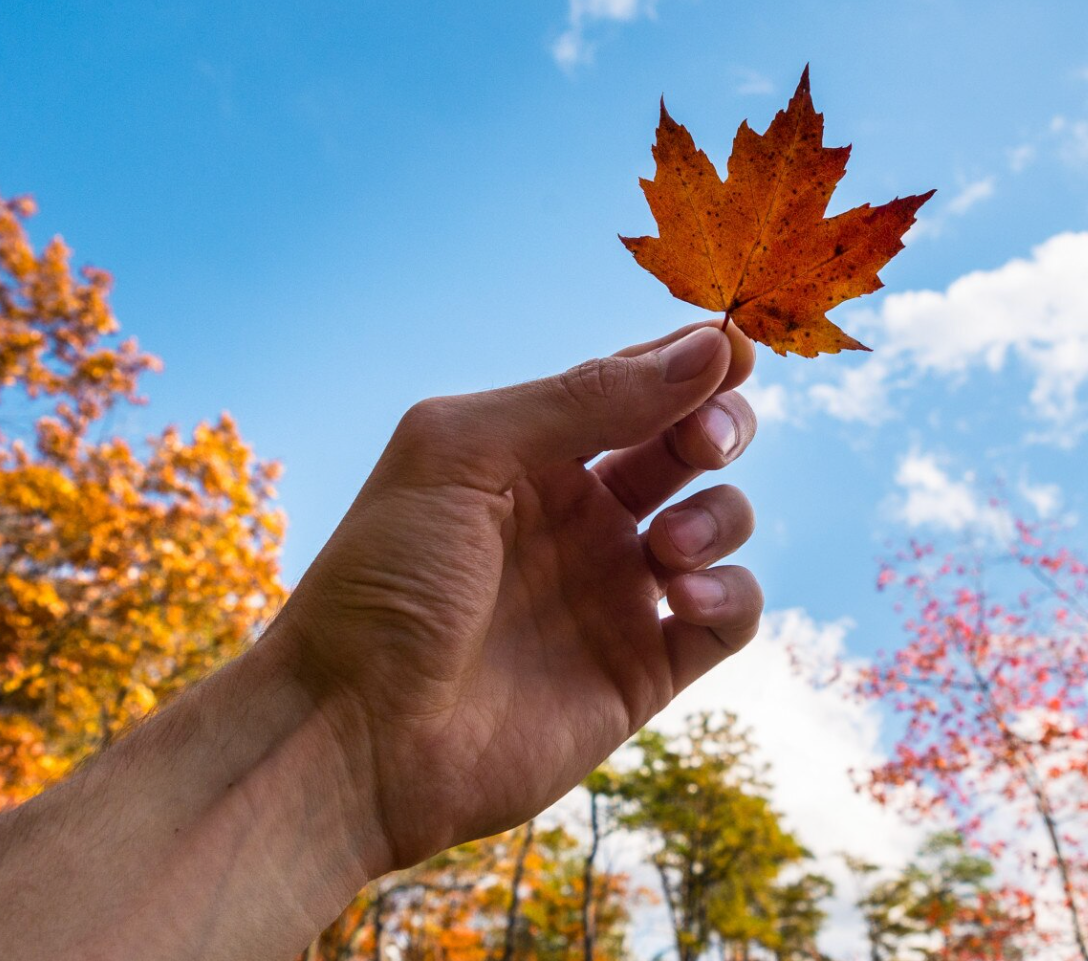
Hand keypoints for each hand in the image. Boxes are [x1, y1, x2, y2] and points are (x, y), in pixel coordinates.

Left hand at [275, 322, 761, 871]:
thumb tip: (709, 348)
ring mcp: (615, 592)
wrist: (354, 738)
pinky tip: (684, 595)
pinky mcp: (643, 671)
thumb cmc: (383, 584)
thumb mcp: (462, 454)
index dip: (691, 362)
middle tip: (706, 442)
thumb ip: (584, 398)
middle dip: (718, 427)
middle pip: (688, 445)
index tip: (733, 349)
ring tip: (665, 545)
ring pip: (720, 523)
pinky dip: (732, 594)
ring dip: (720, 516)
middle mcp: (581, 516)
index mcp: (531, 456)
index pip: (633, 386)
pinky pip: (728, 616)